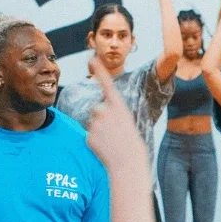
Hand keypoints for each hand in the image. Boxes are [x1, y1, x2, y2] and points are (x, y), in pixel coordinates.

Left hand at [86, 58, 151, 190]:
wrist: (128, 164)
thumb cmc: (132, 146)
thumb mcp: (127, 125)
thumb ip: (113, 115)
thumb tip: (97, 112)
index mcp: (120, 107)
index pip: (107, 84)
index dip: (99, 70)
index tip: (91, 58)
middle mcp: (106, 112)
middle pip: (97, 109)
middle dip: (102, 119)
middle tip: (115, 134)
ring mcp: (96, 124)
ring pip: (93, 123)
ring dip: (99, 131)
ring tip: (111, 142)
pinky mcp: (88, 136)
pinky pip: (90, 136)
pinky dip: (96, 142)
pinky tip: (105, 149)